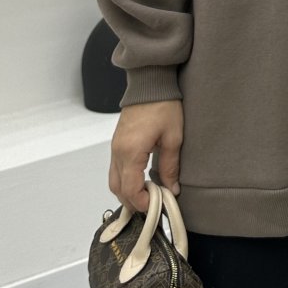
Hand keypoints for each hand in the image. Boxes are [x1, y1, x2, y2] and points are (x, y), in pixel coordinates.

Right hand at [110, 99, 182, 214]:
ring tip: (148, 195)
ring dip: (128, 192)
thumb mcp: (173, 137)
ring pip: (114, 180)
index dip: (143, 202)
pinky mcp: (118, 143)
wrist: (150, 82)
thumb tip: (171, 188)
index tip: (157, 206)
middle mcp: (118, 152)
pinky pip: (116, 169)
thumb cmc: (163, 105)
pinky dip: (125, 180)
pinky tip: (141, 181)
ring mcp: (115, 147)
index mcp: (131, 152)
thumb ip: (170, 166)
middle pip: (117, 189)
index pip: (130, 189)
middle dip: (133, 202)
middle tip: (153, 205)